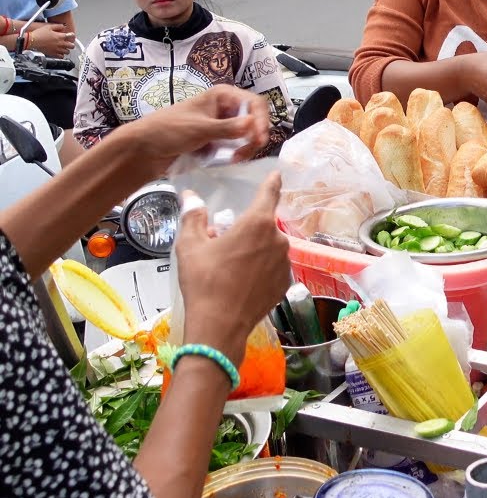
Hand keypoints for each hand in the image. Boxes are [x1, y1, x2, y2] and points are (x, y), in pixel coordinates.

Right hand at [29, 23, 75, 56]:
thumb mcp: (48, 26)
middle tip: (69, 42)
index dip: (72, 35)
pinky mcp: (53, 54)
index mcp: (60, 36)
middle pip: (72, 45)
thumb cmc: (38, 34)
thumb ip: (57, 26)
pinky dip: (62, 55)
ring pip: (67, 52)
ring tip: (64, 47)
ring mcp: (57, 50)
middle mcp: (60, 44)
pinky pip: (61, 56)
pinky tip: (59, 52)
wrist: (32, 41)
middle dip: (71, 44)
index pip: (71, 36)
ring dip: (67, 49)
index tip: (71, 35)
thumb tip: (63, 26)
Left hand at [120, 84, 270, 178]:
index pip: (254, 103)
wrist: (144, 150)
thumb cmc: (168, 131)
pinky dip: (236, 154)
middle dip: (253, 137)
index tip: (259, 139)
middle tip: (245, 153)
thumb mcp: (200, 129)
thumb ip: (228, 128)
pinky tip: (229, 160)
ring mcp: (221, 125)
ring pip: (247, 135)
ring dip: (245, 148)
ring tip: (234, 159)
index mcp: (222, 96)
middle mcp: (225, 108)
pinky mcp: (217, 141)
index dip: (261, 120)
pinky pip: (236, 146)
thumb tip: (253, 125)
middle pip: (254, 120)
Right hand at [175, 173, 291, 364]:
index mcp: (257, 224)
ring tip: (230, 266)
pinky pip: (273, 267)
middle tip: (224, 243)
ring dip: (254, 250)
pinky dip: (261, 269)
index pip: (269, 194)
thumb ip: (193, 217)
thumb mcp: (190, 246)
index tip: (277, 174)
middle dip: (247, 229)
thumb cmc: (204, 281)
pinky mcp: (285, 283)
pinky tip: (242, 281)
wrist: (220, 324)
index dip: (272, 182)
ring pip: (269, 248)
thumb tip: (191, 196)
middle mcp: (278, 240)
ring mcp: (285, 263)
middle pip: (263, 225)